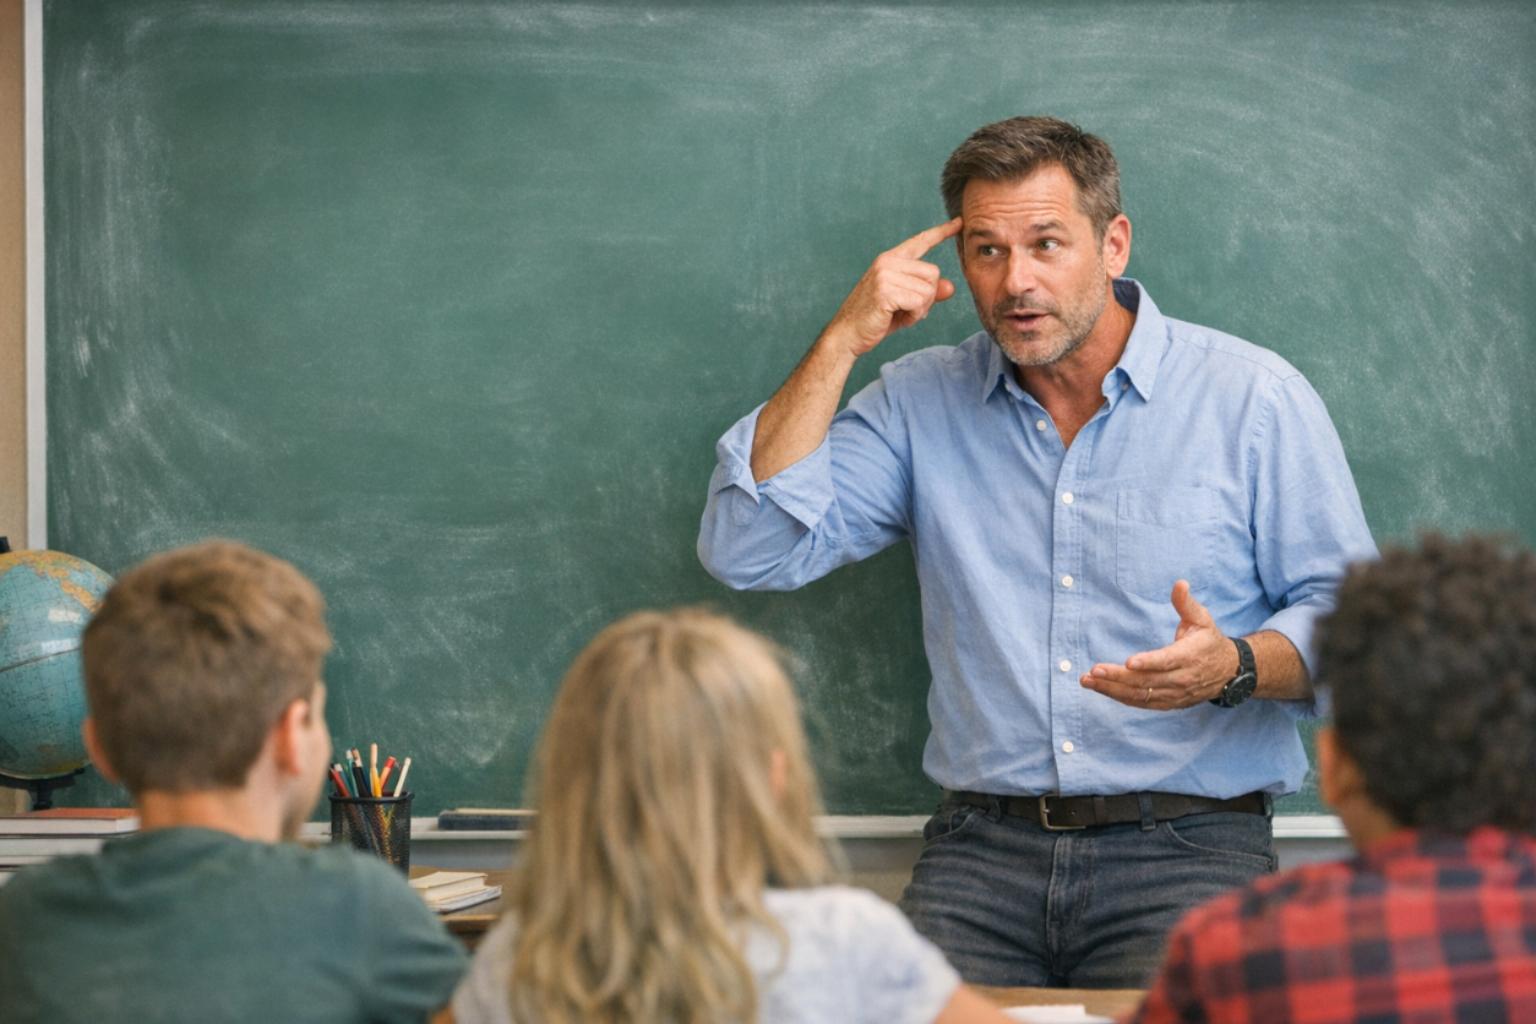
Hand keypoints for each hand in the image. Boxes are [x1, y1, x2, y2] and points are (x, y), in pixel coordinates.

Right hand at [825, 218, 961, 357]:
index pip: (920, 241)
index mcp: (890, 259)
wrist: (846, 334)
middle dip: (927, 297)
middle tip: (906, 310)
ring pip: (928, 290)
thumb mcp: (905, 303)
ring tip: (898, 314)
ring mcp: (885, 275)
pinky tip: (895, 318)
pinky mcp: (885, 291)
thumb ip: (927, 293)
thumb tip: (950, 287)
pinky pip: (919, 303)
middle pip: (933, 273)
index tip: (959, 222)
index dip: (941, 232)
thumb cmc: (875, 319)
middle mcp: (887, 262)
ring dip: (919, 309)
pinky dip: (913, 316)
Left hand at [1080, 580, 1239, 710]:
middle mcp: (1181, 678)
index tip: (1128, 662)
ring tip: (1087, 681)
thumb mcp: (1203, 619)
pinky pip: (1142, 703)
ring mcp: (1174, 694)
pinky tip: (1101, 689)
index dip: (1148, 662)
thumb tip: (1179, 583)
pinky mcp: (1168, 703)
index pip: (1166, 661)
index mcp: (1189, 656)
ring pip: (1141, 695)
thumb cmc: (1209, 640)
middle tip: (1093, 671)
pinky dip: (1120, 698)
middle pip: (1147, 681)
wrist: (1228, 672)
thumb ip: (1186, 603)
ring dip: (1112, 689)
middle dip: (1118, 677)